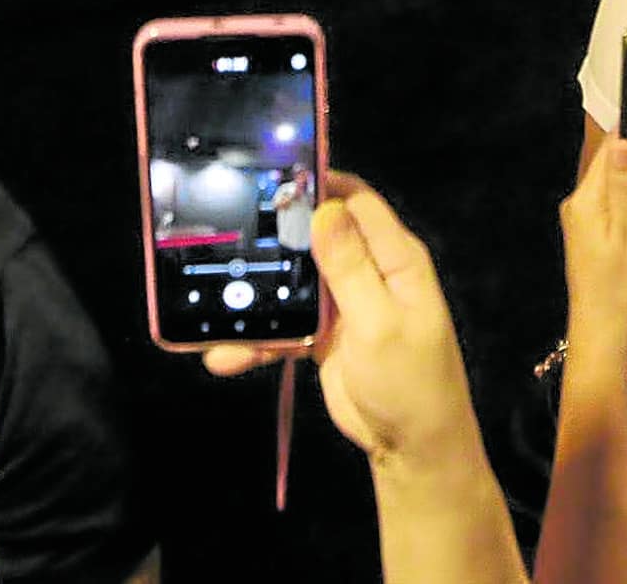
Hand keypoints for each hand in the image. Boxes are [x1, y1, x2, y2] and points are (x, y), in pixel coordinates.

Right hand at [203, 174, 478, 473]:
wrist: (411, 448)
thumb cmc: (409, 383)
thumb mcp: (379, 323)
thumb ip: (351, 267)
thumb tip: (325, 209)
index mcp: (395, 259)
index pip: (356, 202)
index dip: (320, 185)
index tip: (274, 178)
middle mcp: (370, 272)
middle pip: (318, 235)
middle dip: (279, 233)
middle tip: (230, 229)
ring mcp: (345, 304)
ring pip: (294, 282)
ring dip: (259, 295)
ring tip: (215, 300)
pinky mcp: (324, 336)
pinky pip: (285, 327)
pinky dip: (259, 339)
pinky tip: (225, 355)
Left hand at [559, 139, 626, 352]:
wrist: (602, 325)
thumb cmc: (616, 286)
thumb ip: (626, 185)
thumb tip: (622, 144)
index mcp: (587, 200)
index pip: (608, 150)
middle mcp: (579, 206)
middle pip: (608, 164)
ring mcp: (582, 220)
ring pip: (610, 184)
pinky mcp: (590, 233)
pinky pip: (610, 203)